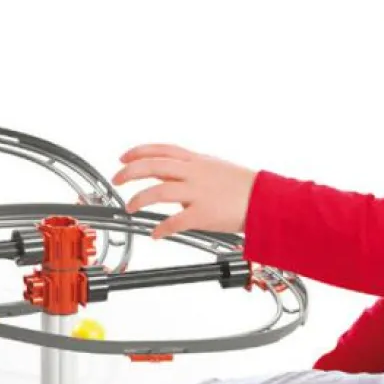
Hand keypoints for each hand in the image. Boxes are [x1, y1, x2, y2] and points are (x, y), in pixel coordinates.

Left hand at [113, 145, 257, 242]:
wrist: (266, 200)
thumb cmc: (243, 186)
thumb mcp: (214, 167)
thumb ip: (190, 168)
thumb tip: (168, 172)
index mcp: (197, 161)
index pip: (161, 150)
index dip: (139, 152)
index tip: (123, 158)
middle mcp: (194, 173)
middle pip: (153, 166)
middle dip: (130, 172)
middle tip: (118, 180)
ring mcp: (198, 193)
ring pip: (158, 192)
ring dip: (139, 200)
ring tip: (130, 207)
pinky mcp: (203, 214)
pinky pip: (175, 221)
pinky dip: (161, 228)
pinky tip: (155, 233)